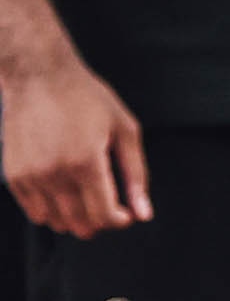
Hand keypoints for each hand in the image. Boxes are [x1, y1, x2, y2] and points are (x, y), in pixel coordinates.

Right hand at [4, 55, 150, 236]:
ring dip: (75, 221)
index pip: (104, 214)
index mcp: (86, 162)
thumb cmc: (86, 99)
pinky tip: (66, 197)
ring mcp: (31, 177)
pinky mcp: (15, 176)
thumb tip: (144, 213)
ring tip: (89, 203)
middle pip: (80, 222)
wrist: (39, 78)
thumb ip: (136, 174)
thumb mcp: (124, 128)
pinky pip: (34, 211)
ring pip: (55, 221)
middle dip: (100, 223)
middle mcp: (55, 173)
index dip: (120, 221)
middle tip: (111, 209)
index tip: (127, 215)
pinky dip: (52, 212)